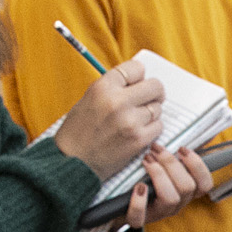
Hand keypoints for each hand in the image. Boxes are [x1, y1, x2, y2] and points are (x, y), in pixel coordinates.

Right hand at [52, 58, 165, 178]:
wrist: (73, 162)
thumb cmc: (78, 132)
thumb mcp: (89, 99)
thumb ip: (112, 88)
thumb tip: (137, 81)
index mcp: (103, 87)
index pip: (136, 68)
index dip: (139, 76)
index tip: (138, 82)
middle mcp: (117, 101)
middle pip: (154, 86)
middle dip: (154, 92)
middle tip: (148, 98)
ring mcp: (130, 121)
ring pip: (157, 107)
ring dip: (151, 113)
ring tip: (136, 120)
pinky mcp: (139, 139)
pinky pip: (158, 126)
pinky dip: (152, 129)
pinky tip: (138, 132)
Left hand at [122, 145, 214, 227]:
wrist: (116, 203)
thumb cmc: (144, 178)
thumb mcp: (162, 167)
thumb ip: (178, 155)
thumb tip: (203, 133)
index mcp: (185, 193)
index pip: (205, 184)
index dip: (198, 166)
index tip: (182, 149)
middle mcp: (176, 204)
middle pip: (187, 187)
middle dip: (171, 164)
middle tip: (155, 149)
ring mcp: (158, 214)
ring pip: (170, 199)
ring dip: (159, 175)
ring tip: (146, 160)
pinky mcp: (138, 220)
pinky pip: (140, 217)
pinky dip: (139, 201)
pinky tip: (137, 186)